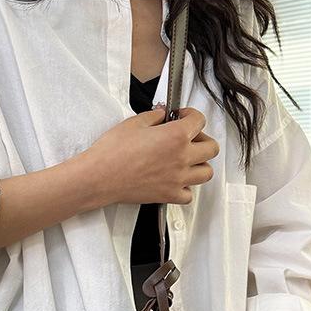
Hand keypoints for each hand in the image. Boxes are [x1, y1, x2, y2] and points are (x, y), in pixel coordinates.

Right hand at [81, 106, 219, 207]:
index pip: (200, 120)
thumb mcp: (134, 123)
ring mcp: (177, 179)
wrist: (98, 177)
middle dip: (202, 140)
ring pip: (206, 173)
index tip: (182, 117)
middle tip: (188, 139)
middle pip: (211, 148)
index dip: (191, 115)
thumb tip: (164, 116)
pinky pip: (189, 195)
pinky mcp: (168, 195)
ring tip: (186, 162)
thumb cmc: (111, 152)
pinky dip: (186, 188)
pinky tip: (175, 181)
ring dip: (200, 165)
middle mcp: (182, 158)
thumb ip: (155, 117)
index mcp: (176, 135)